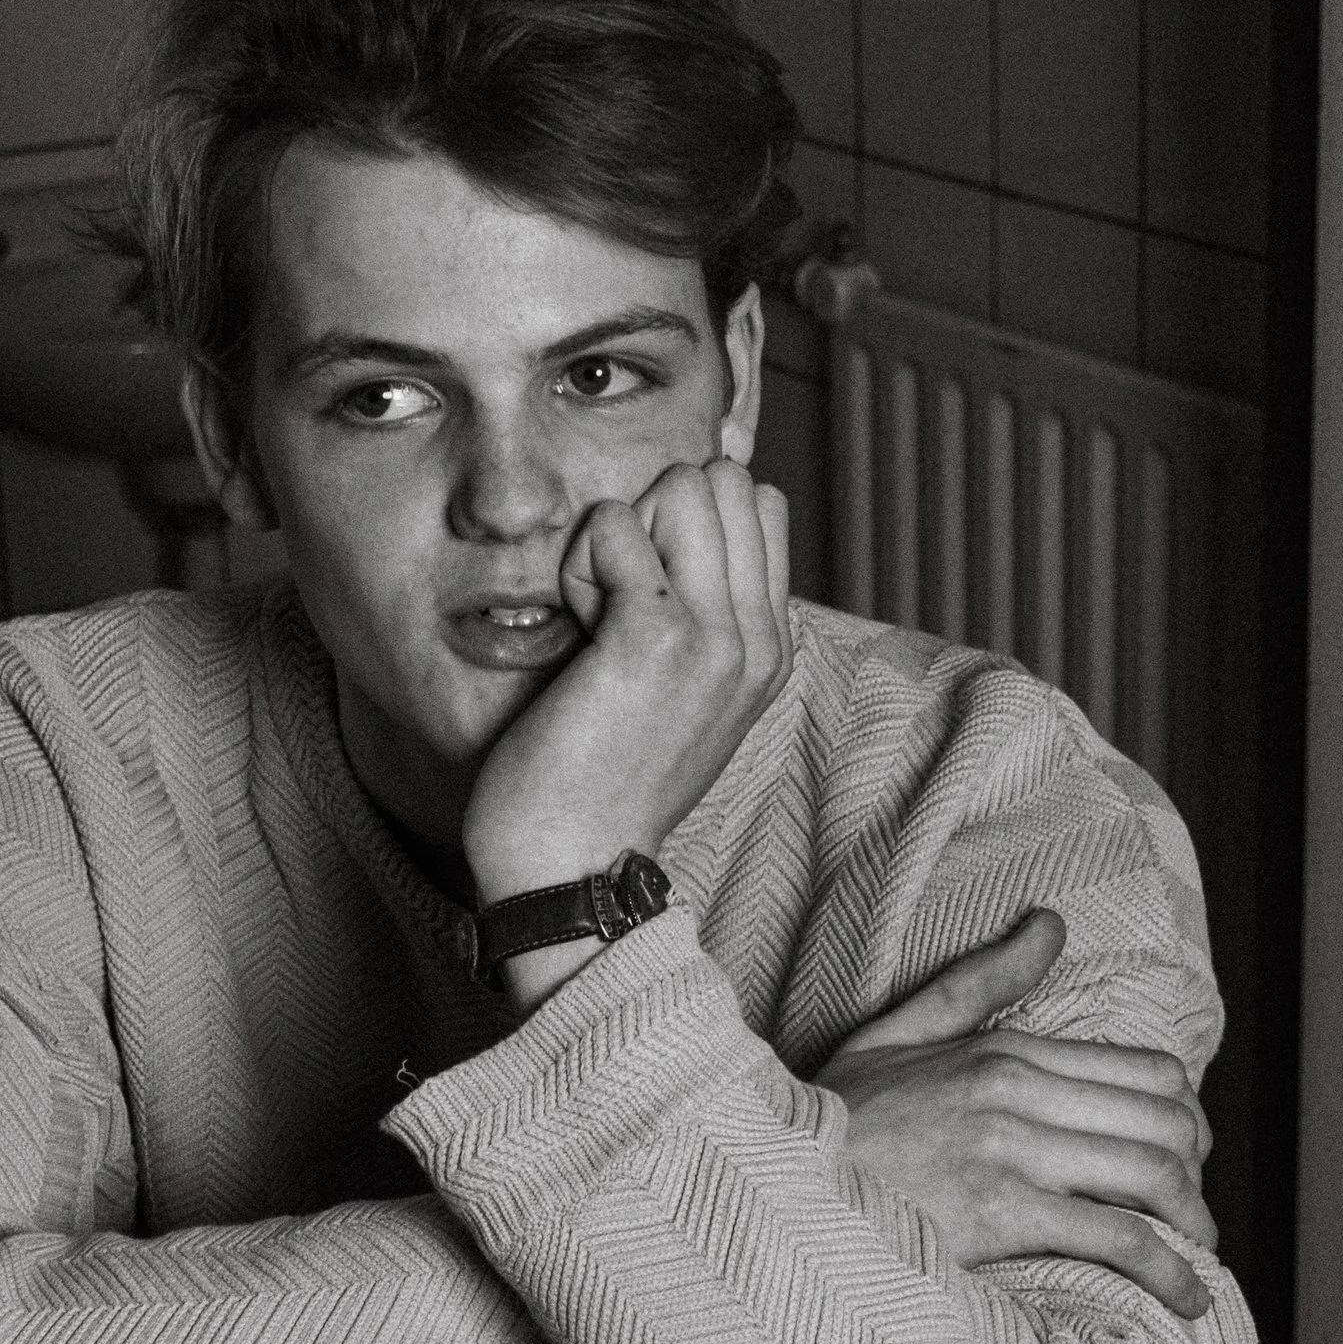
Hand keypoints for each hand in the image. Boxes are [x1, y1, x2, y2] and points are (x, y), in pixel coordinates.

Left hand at [461, 462, 791, 965]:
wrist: (572, 862)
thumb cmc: (601, 779)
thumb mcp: (682, 696)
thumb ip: (702, 619)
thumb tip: (671, 525)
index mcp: (769, 648)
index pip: (758, 505)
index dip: (686, 527)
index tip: (645, 602)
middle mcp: (758, 637)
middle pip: (723, 480)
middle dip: (656, 518)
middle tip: (616, 604)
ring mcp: (716, 634)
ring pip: (681, 485)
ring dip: (618, 536)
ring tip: (597, 616)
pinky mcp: (654, 635)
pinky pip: (615, 524)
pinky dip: (580, 561)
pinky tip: (576, 629)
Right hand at [819, 908, 1217, 1319]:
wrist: (767, 1186)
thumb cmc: (831, 1123)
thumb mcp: (898, 1034)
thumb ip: (981, 982)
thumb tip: (1051, 923)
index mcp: (1002, 1050)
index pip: (1146, 1071)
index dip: (1187, 1120)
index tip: (1185, 1161)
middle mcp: (1016, 1090)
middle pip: (1165, 1121)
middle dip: (1197, 1175)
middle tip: (1193, 1217)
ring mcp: (1008, 1151)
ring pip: (1153, 1174)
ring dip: (1193, 1225)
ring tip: (1197, 1260)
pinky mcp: (999, 1214)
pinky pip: (1117, 1237)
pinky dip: (1170, 1270)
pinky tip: (1188, 1296)